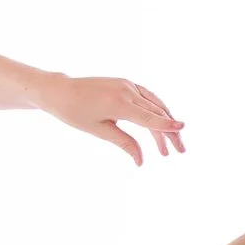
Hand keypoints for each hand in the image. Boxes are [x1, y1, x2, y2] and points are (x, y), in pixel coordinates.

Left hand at [41, 75, 186, 165]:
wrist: (61, 91)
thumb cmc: (75, 113)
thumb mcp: (99, 130)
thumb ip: (124, 143)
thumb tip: (140, 161)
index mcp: (118, 104)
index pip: (148, 117)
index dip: (166, 125)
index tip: (182, 129)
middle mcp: (126, 91)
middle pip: (156, 113)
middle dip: (170, 132)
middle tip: (180, 151)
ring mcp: (127, 85)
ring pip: (154, 104)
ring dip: (165, 122)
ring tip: (170, 144)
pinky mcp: (125, 83)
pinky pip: (147, 97)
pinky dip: (156, 110)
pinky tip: (160, 124)